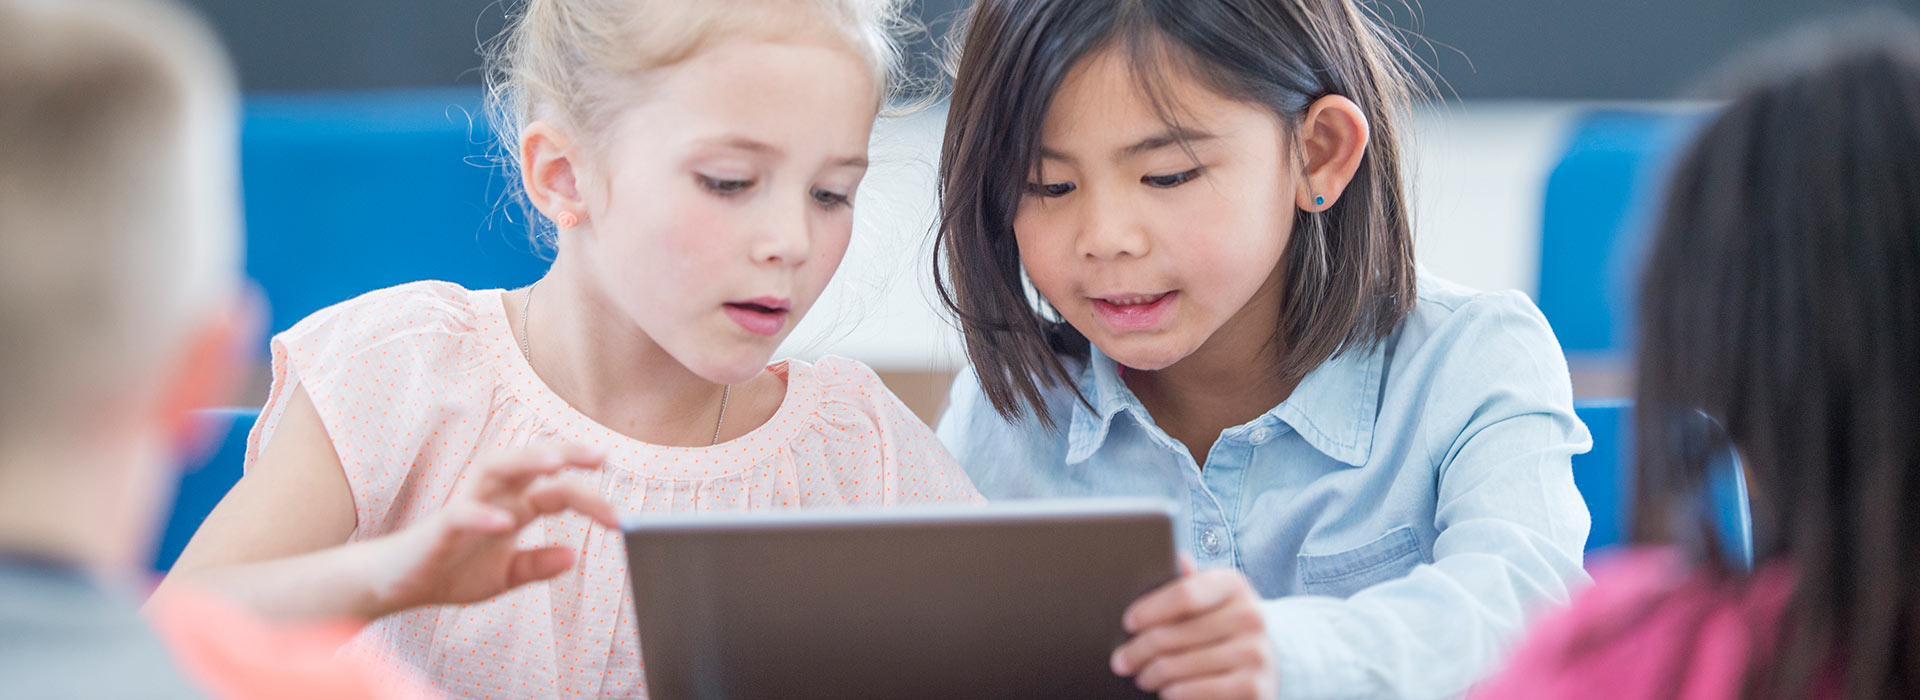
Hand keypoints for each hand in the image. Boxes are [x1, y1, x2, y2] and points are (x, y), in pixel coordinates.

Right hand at [359, 445, 617, 615]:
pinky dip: (483, 515)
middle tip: (600, 456)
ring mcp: (466, 505)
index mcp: (514, 505)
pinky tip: (504, 522)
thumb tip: (573, 557)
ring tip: (556, 463)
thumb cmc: (452, 570)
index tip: (621, 519)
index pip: (559, 491)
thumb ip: (536, 565)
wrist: (398, 585)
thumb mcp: (505, 575)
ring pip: (496, 467)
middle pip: (531, 460)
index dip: (592, 500)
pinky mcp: (441, 526)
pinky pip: (462, 513)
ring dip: (526, 460)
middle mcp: (494, 495)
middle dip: (565, 452)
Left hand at [1111, 556, 1278, 699]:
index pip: (1183, 594)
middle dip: (1139, 650)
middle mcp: (1251, 616)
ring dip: (1152, 675)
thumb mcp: (1210, 599)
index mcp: (1234, 585)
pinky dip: (1175, 693)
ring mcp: (1256, 653)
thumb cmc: (1223, 626)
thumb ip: (1190, 584)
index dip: (1149, 610)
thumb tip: (1179, 558)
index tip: (1128, 623)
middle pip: (1173, 634)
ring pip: (1180, 666)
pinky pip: (1198, 691)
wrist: (1266, 662)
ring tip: (1143, 677)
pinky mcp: (1255, 687)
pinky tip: (1167, 691)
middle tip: (1122, 661)